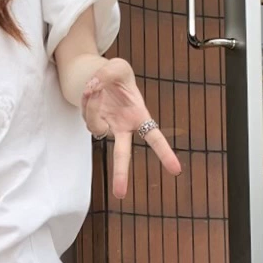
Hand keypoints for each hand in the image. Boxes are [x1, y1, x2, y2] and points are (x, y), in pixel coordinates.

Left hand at [81, 57, 180, 198]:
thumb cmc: (114, 77)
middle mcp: (123, 128)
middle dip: (121, 174)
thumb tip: (94, 89)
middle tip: (120, 194)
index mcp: (139, 116)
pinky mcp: (92, 125)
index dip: (165, 154)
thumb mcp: (117, 67)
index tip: (176, 170)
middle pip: (122, 155)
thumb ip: (108, 74)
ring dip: (93, 105)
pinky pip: (87, 118)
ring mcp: (106, 128)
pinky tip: (90, 92)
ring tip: (96, 87)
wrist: (94, 79)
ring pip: (96, 125)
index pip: (155, 138)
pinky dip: (87, 103)